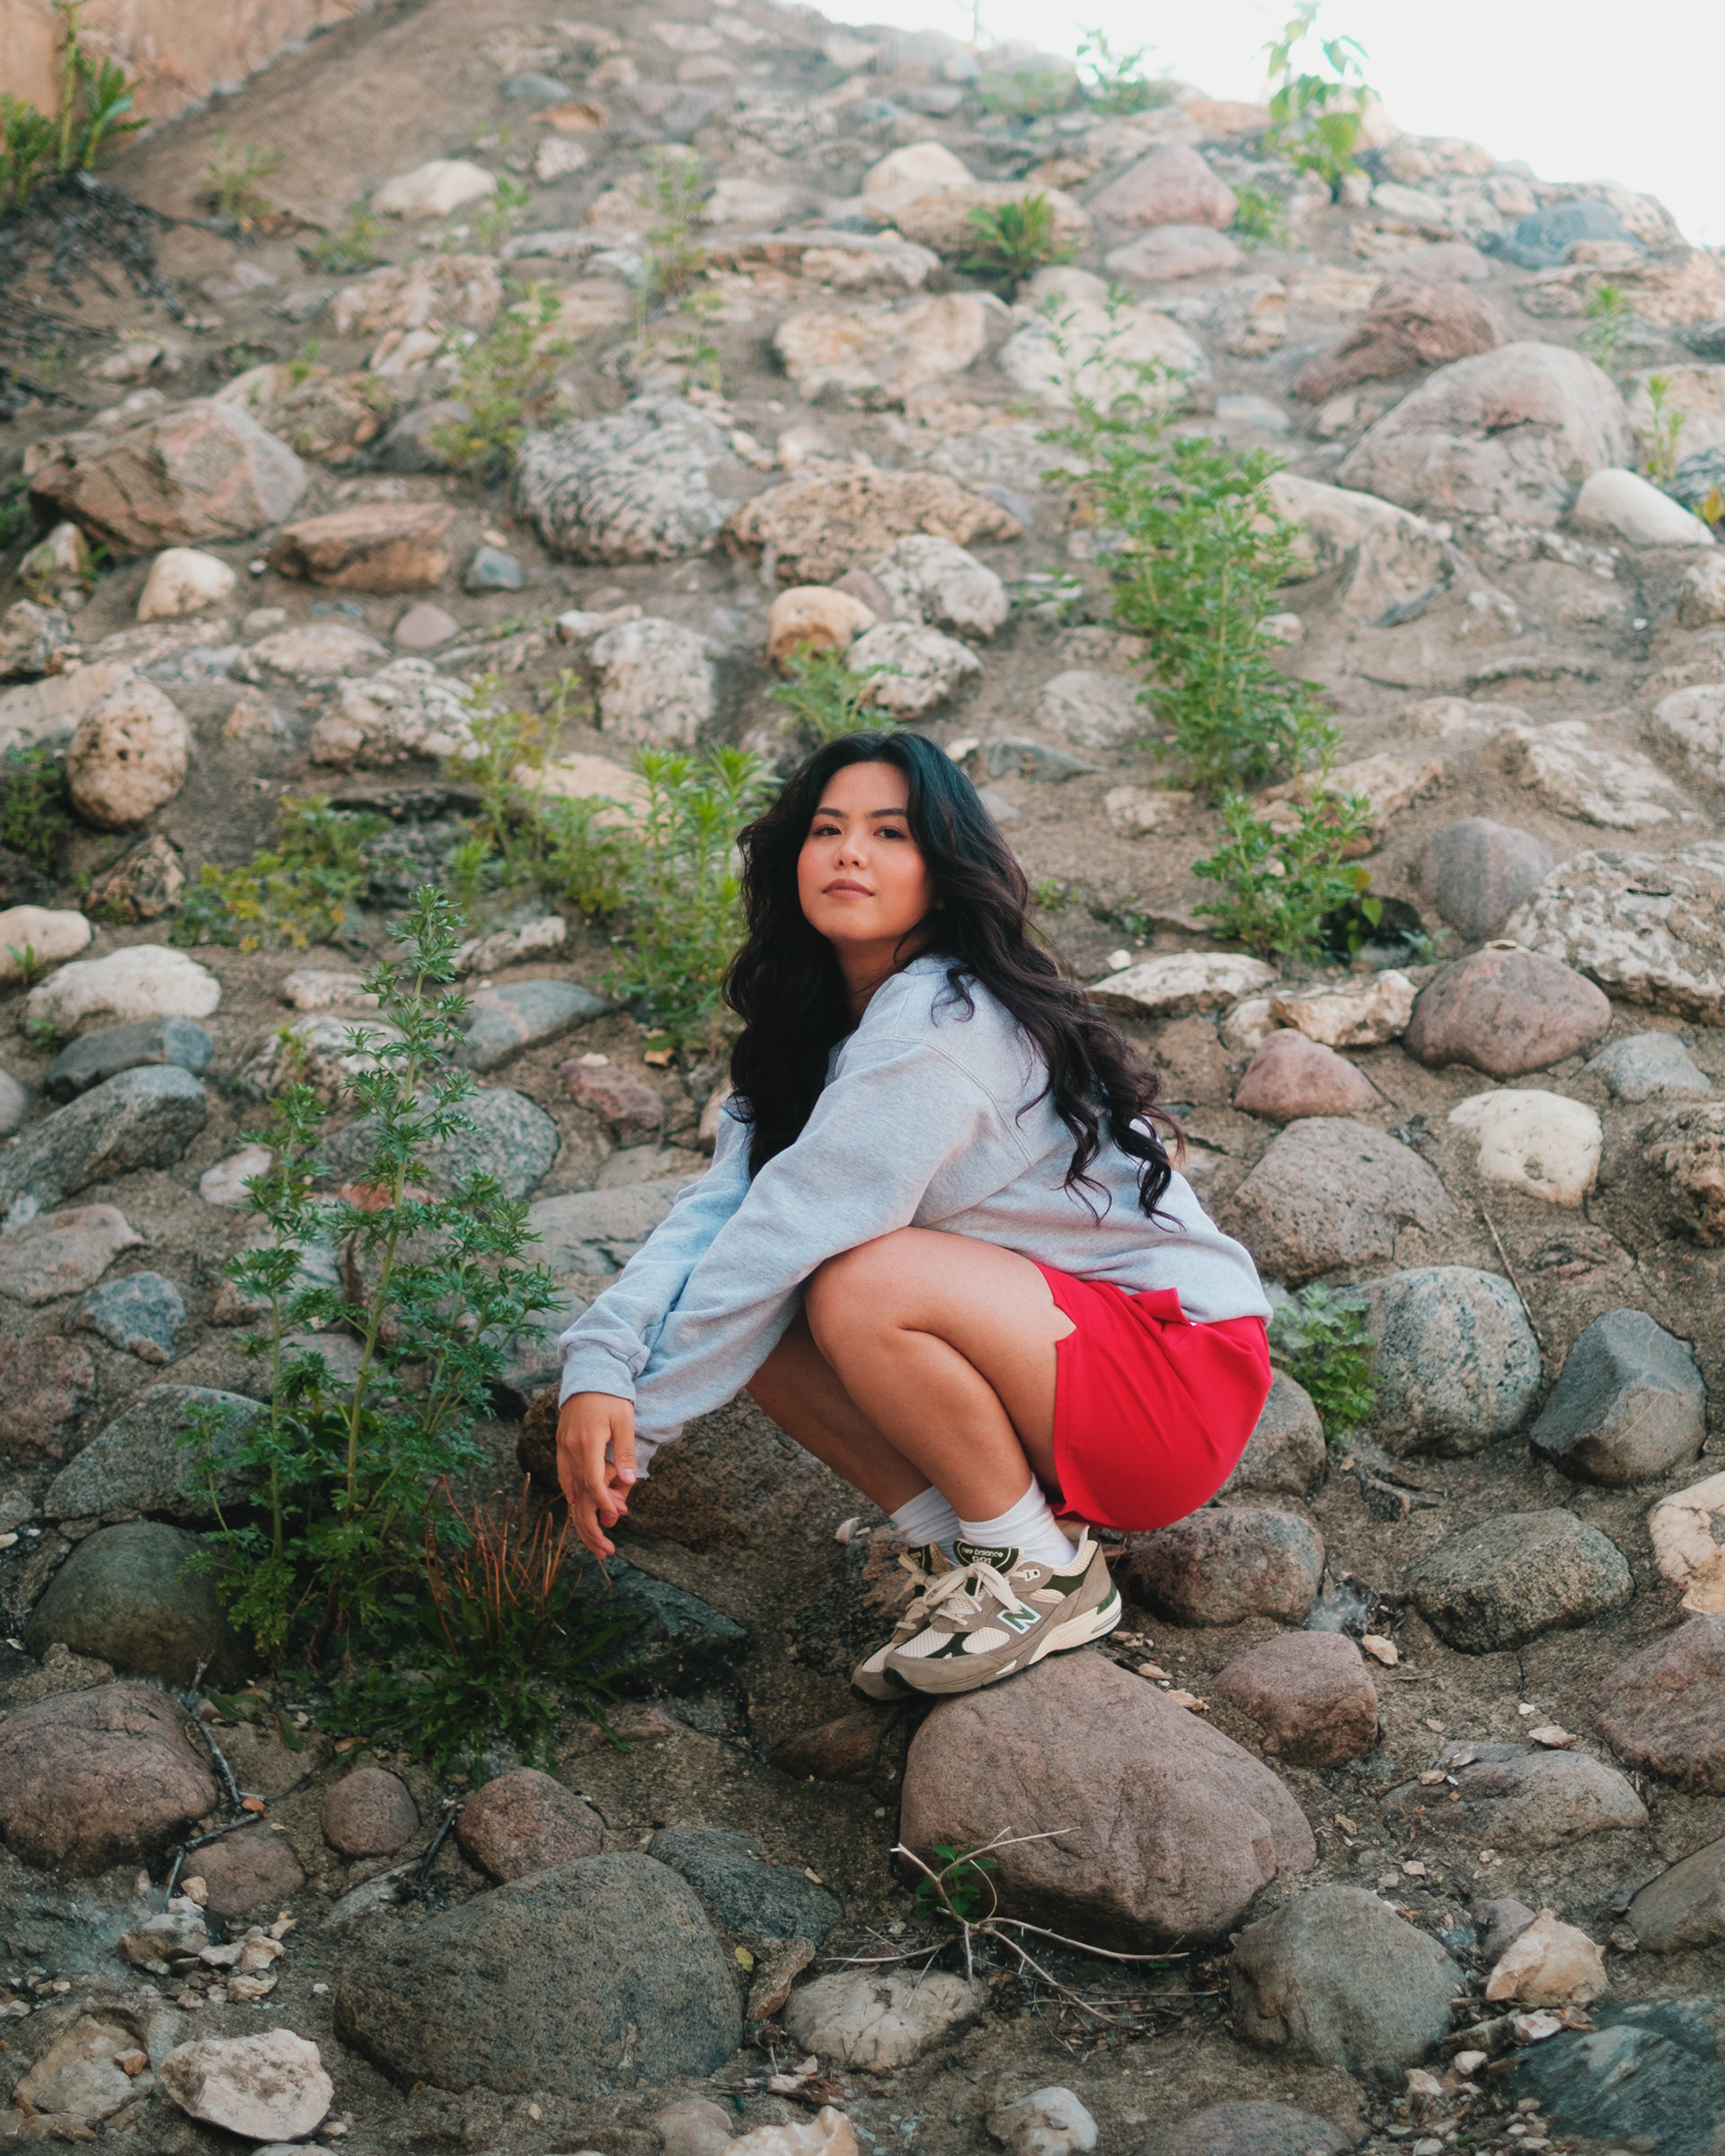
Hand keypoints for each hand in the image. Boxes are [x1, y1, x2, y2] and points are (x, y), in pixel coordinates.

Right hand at [556, 1392, 637, 1558]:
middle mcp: (570, 1448)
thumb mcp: (624, 1420)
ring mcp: (562, 1446)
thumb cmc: (611, 1394)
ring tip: (594, 1535)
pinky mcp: (561, 1443)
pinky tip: (579, 1504)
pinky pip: (564, 1474)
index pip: (593, 1483)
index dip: (605, 1504)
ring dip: (582, 1512)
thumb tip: (630, 1481)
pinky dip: (572, 1492)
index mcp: (587, 1443)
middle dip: (590, 1522)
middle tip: (606, 1547)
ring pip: (569, 1487)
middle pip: (578, 1493)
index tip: (617, 1518)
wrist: (588, 1371)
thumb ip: (624, 1451)